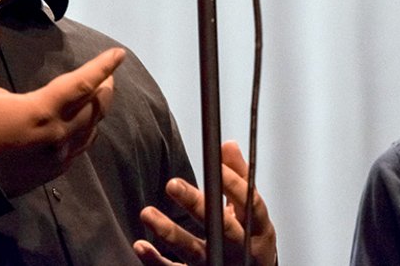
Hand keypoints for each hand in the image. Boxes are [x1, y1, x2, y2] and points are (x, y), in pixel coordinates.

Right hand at [0, 15, 123, 196]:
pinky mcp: (52, 171)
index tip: (119, 54)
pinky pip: (81, 147)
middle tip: (109, 73)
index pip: (83, 84)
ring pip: (91, 128)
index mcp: (42, 110)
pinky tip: (84, 126)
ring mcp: (58, 156)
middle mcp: (58, 134)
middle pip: (96, 107)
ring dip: (98, 109)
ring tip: (99, 94)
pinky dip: (88, 130)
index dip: (103, 67)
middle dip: (105, 87)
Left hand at [133, 141, 276, 265]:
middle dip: (197, 205)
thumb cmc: (251, 237)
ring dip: (169, 232)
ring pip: (194, 251)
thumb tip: (228, 145)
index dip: (233, 184)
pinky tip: (142, 245)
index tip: (216, 165)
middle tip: (172, 184)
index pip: (249, 203)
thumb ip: (240, 176)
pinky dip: (156, 261)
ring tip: (147, 213)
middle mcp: (239, 249)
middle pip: (220, 228)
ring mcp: (219, 265)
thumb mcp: (252, 209)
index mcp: (258, 228)